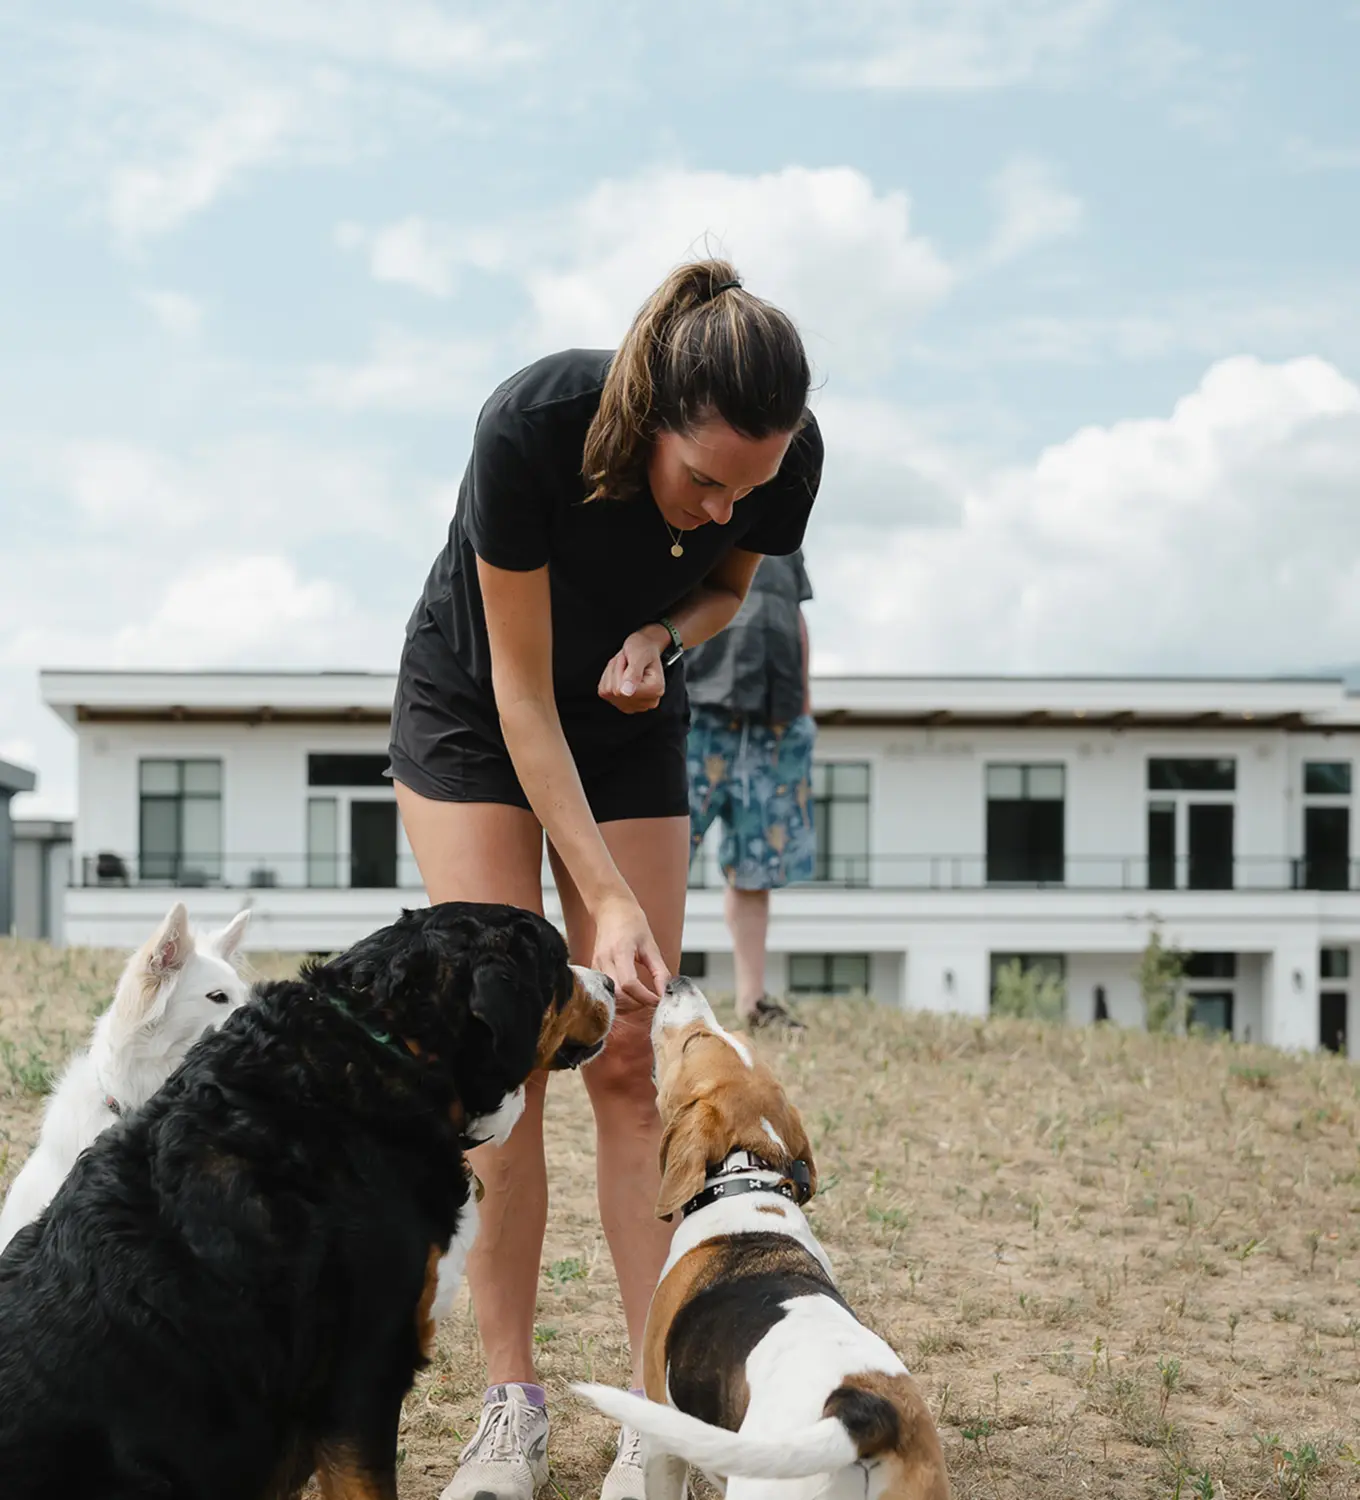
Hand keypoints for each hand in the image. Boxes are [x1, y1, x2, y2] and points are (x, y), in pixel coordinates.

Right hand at [592, 894, 668, 1011]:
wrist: (611, 908)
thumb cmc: (631, 922)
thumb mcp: (650, 945)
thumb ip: (659, 971)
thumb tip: (666, 992)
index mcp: (620, 951)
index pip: (629, 984)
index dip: (645, 997)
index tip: (658, 1000)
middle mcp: (604, 960)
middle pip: (618, 995)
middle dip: (636, 1004)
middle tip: (652, 1002)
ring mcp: (596, 966)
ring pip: (610, 996)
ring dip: (627, 1004)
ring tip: (642, 999)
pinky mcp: (593, 970)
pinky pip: (605, 991)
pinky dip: (619, 999)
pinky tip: (630, 996)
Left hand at [598, 630, 665, 713]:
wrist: (643, 647)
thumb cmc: (644, 649)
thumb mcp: (639, 654)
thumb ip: (633, 674)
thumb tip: (626, 692)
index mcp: (655, 690)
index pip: (621, 690)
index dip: (621, 671)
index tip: (630, 662)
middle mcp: (646, 702)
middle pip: (614, 691)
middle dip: (616, 671)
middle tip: (628, 663)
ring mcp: (633, 704)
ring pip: (607, 691)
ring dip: (612, 673)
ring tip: (625, 667)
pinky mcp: (621, 703)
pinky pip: (604, 691)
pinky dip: (609, 678)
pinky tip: (621, 673)